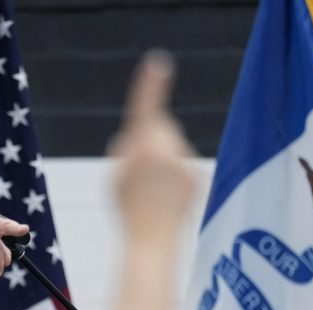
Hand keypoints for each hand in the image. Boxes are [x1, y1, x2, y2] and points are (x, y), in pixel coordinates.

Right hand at [110, 50, 196, 246]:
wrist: (152, 242)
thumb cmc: (126, 210)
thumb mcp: (114, 176)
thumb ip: (126, 149)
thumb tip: (138, 136)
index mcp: (141, 149)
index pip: (145, 111)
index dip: (150, 86)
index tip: (158, 63)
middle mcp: (167, 152)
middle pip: (159, 127)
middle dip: (149, 139)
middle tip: (135, 174)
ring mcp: (185, 164)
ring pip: (171, 146)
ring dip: (162, 159)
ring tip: (151, 192)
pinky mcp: (197, 175)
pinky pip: (183, 163)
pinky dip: (174, 174)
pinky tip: (167, 197)